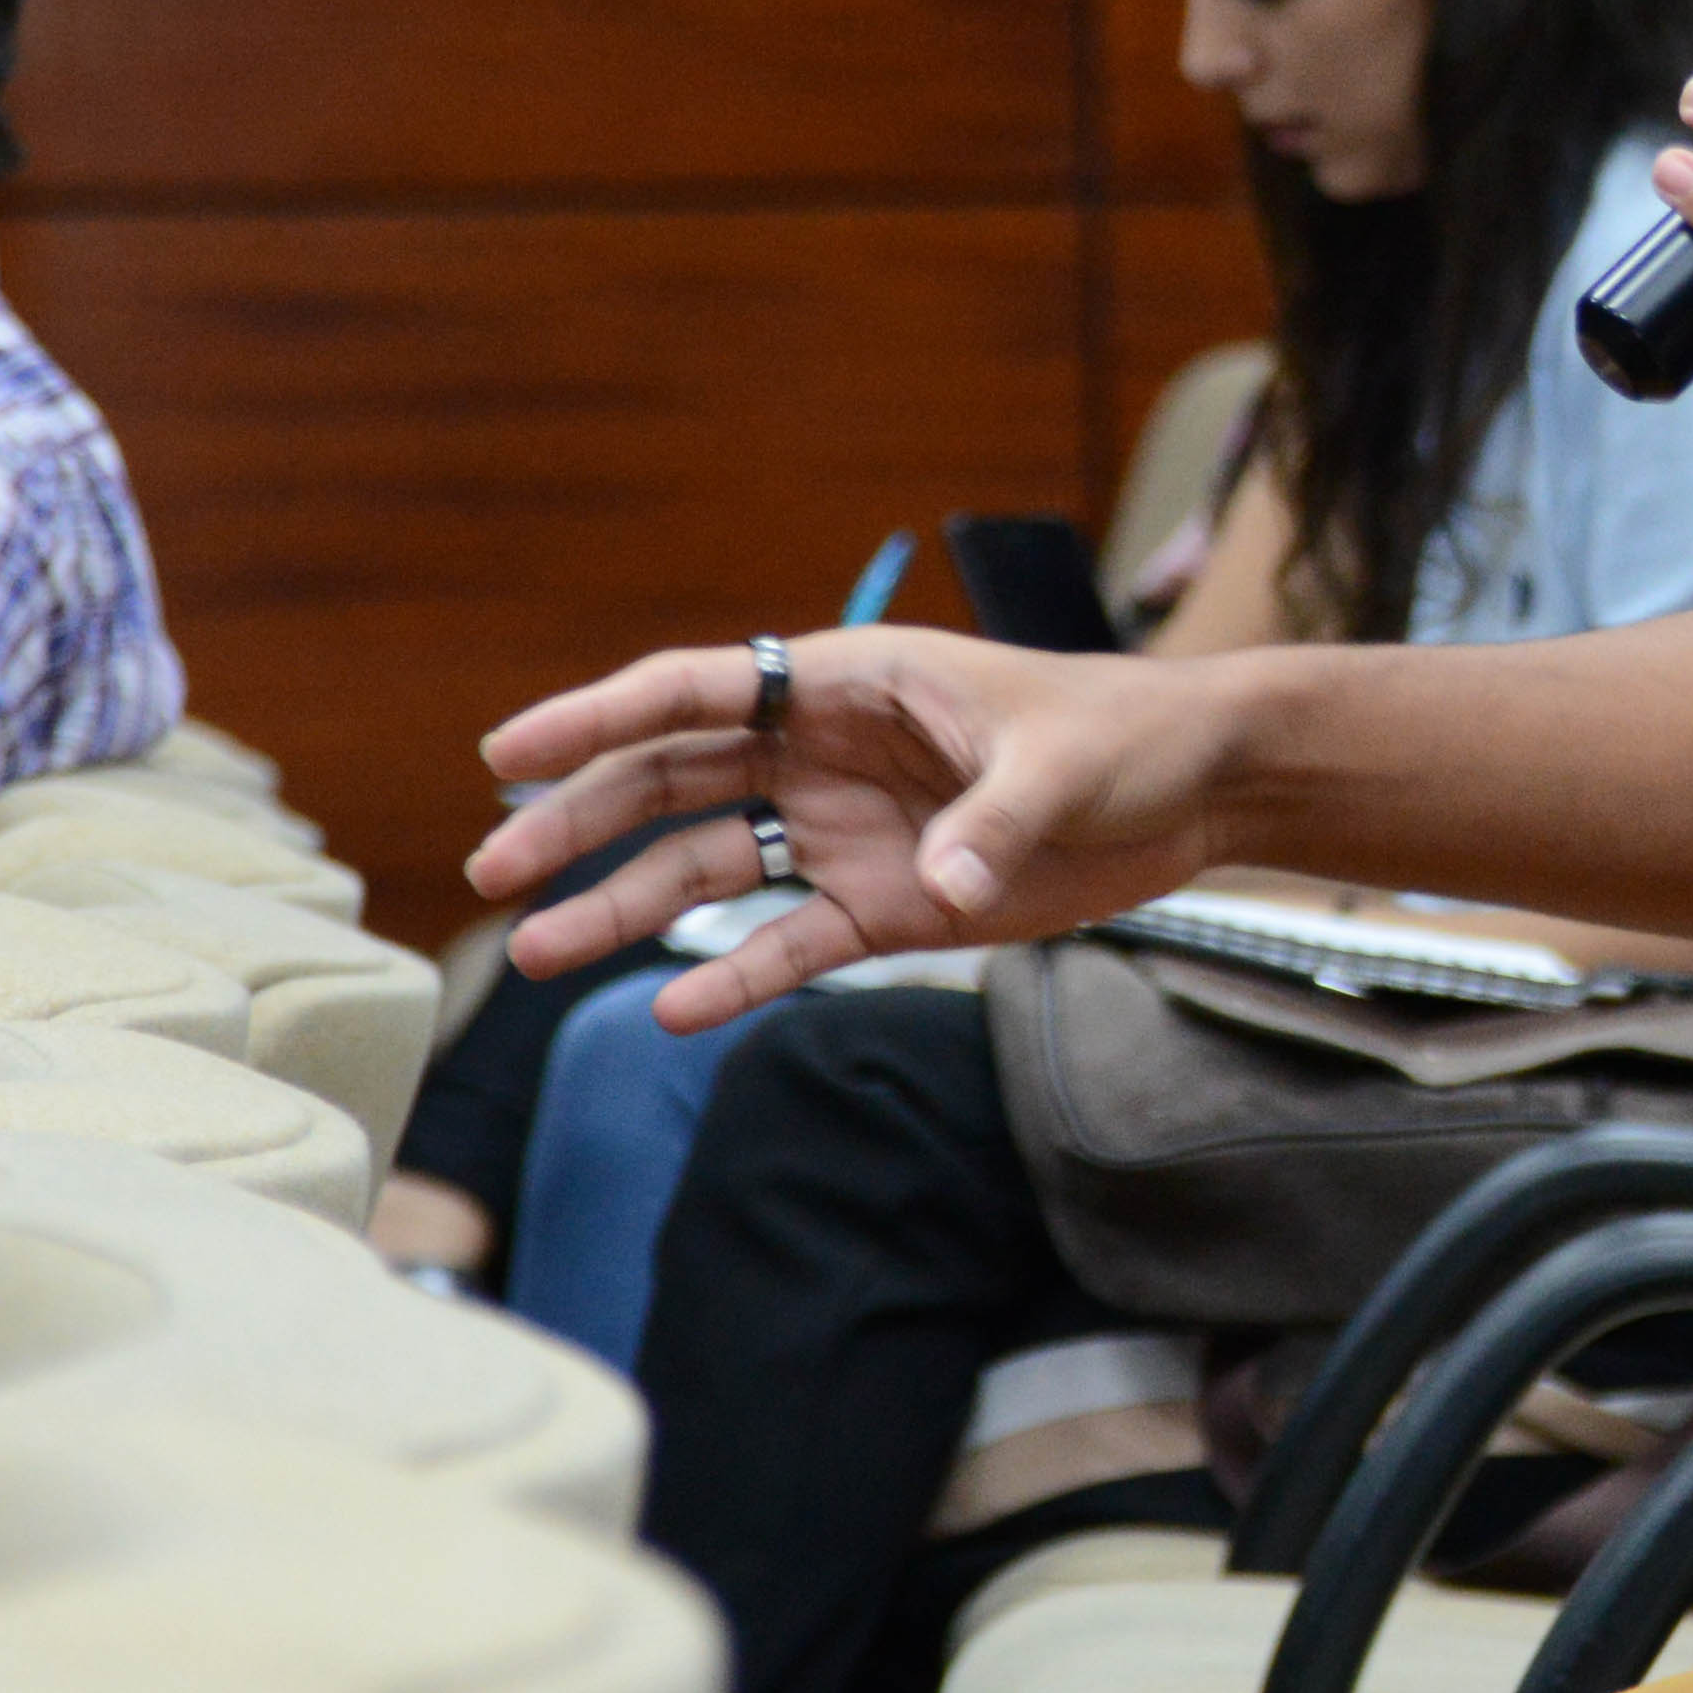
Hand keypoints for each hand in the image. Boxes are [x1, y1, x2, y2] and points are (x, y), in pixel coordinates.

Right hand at [473, 629, 1241, 1025]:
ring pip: (708, 868)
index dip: (596, 718)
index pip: (695, 690)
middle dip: (580, 824)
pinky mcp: (886, 905)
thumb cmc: (1127, 737)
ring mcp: (847, 831)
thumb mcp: (1063, 765)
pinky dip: (732, 978)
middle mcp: (824, 752)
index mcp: (847, 682)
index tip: (508, 755)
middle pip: (673, 783)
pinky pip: (786, 943)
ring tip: (536, 951)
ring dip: (624, 907)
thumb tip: (936, 885)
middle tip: (495, 871)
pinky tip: (668, 1011)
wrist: (1197, 790)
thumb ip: (993, 824)